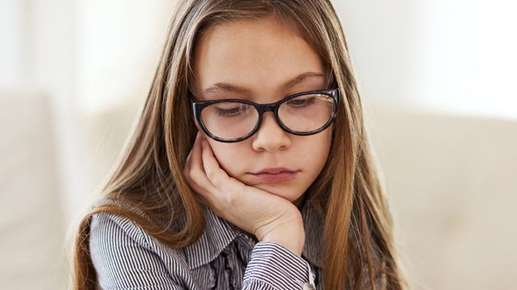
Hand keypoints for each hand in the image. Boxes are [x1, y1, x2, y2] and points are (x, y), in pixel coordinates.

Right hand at [183, 131, 304, 254]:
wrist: (280, 230)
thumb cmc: (272, 215)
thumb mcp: (250, 201)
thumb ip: (242, 188)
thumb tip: (246, 171)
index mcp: (218, 203)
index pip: (195, 181)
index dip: (194, 162)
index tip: (201, 146)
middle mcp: (215, 201)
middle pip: (190, 175)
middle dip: (191, 154)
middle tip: (199, 136)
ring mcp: (221, 198)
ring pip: (195, 172)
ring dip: (197, 150)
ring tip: (202, 134)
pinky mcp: (231, 194)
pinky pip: (211, 170)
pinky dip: (208, 155)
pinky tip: (211, 143)